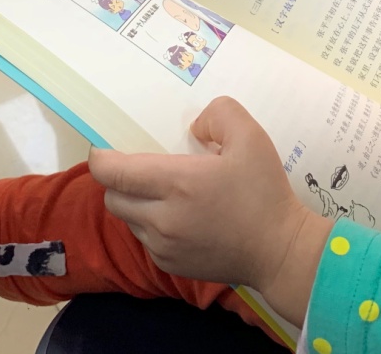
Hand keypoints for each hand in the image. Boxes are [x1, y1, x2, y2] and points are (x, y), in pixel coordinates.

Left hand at [88, 97, 330, 324]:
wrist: (279, 250)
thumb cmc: (265, 192)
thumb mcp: (251, 137)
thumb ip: (220, 114)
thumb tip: (194, 128)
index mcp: (177, 183)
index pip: (114, 173)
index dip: (101, 159)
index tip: (103, 148)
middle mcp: (161, 218)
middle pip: (113, 198)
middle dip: (118, 180)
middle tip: (141, 168)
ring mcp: (163, 247)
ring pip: (128, 220)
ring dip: (136, 203)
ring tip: (165, 192)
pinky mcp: (170, 265)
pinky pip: (146, 240)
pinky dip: (151, 225)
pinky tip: (181, 217)